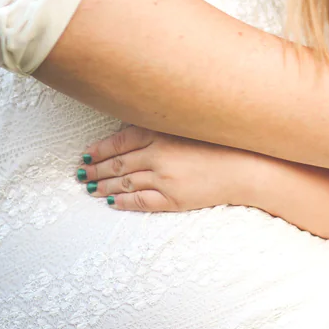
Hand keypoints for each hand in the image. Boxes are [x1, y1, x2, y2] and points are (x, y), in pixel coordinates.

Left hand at [78, 127, 257, 211]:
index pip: (121, 141)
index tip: (87, 153)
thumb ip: (161, 126)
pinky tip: (112, 202)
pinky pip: (140, 202)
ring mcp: (164, 179)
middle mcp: (158, 155)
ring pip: (125, 183)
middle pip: (118, 163)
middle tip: (81, 173)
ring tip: (90, 188)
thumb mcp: (189, 126)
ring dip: (104, 186)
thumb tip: (133, 126)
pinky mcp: (173, 200)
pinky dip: (123, 202)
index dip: (101, 149)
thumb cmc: (221, 143)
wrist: (247, 168)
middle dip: (97, 169)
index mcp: (162, 134)